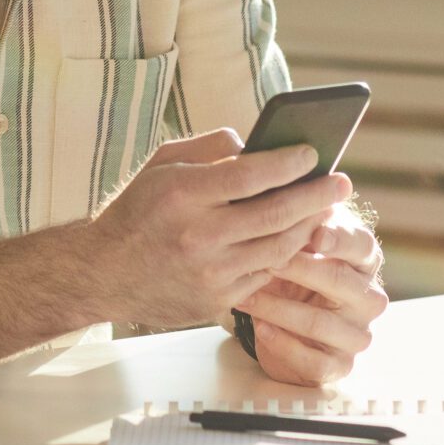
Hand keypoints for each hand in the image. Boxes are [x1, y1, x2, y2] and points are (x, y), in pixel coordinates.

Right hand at [83, 126, 351, 332]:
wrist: (102, 273)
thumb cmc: (136, 210)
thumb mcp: (161, 164)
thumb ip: (209, 147)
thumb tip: (256, 144)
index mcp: (183, 194)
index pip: (251, 174)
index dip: (289, 163)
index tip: (312, 153)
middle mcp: (199, 235)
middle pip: (276, 213)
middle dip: (316, 195)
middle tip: (341, 182)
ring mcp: (210, 272)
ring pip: (279, 248)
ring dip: (309, 226)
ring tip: (325, 208)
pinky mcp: (216, 300)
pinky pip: (264, 274)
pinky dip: (285, 254)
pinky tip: (296, 237)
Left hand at [234, 201, 387, 386]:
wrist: (284, 315)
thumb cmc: (289, 263)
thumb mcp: (294, 233)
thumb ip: (293, 208)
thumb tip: (272, 170)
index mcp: (363, 258)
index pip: (361, 245)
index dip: (338, 238)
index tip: (314, 234)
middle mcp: (368, 296)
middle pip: (341, 282)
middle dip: (299, 269)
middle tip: (265, 258)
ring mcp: (356, 333)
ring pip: (323, 325)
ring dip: (281, 308)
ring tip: (248, 293)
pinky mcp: (339, 365)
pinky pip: (315, 362)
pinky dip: (284, 345)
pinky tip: (260, 327)